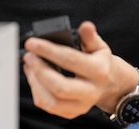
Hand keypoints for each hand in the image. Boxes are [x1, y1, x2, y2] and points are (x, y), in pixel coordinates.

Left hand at [22, 21, 138, 118]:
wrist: (109, 84)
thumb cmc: (100, 62)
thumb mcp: (99, 46)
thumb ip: (90, 37)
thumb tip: (86, 26)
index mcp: (99, 71)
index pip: (71, 60)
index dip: (49, 51)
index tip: (32, 43)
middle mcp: (91, 92)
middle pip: (60, 87)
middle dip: (40, 70)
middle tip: (29, 56)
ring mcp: (81, 105)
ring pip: (51, 101)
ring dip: (35, 82)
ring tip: (30, 64)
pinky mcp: (71, 112)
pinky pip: (48, 106)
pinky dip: (37, 91)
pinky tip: (34, 76)